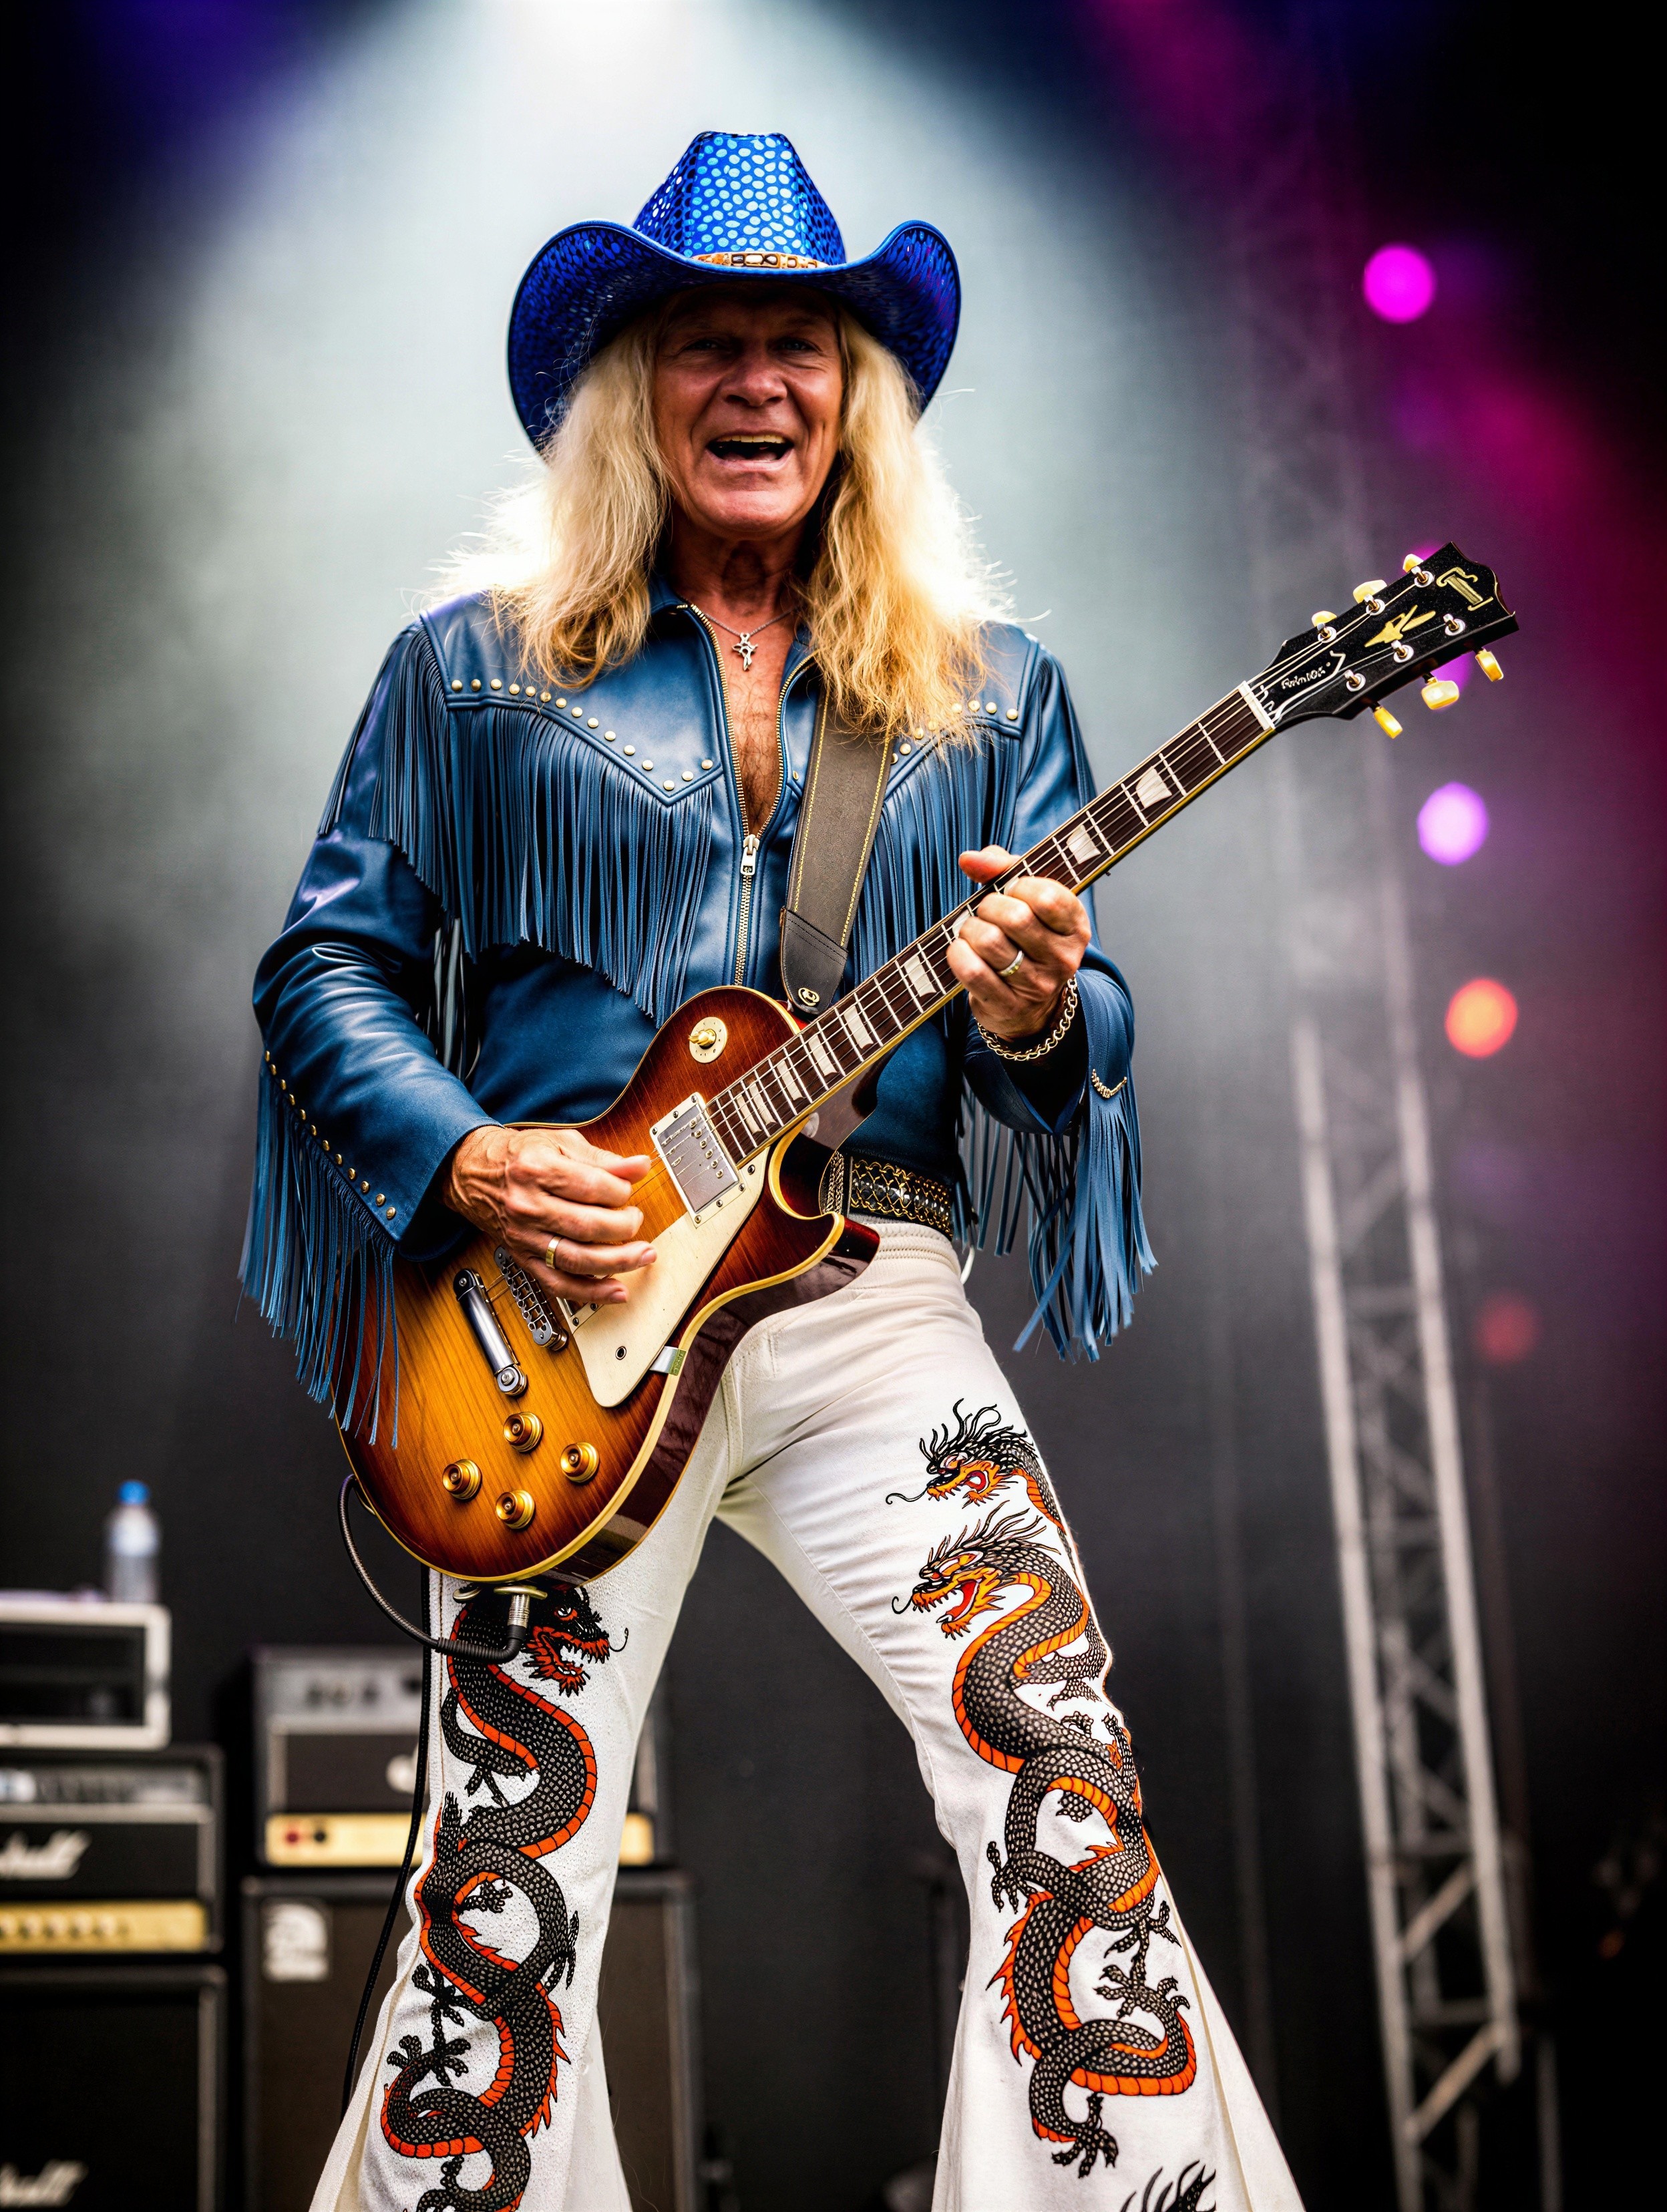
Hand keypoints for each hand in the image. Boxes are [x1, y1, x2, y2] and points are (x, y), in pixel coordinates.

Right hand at [443, 1126, 654, 1305]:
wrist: (472, 1173)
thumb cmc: (518, 1157)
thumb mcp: (560, 1143)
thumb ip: (603, 1158)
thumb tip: (640, 1166)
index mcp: (537, 1170)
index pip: (592, 1187)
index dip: (621, 1190)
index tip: (628, 1189)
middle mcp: (529, 1206)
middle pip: (587, 1226)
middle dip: (624, 1227)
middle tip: (636, 1220)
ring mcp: (525, 1237)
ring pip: (577, 1259)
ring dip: (617, 1262)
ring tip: (643, 1255)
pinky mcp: (524, 1258)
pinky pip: (558, 1284)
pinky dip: (590, 1292)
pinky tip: (616, 1290)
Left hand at [947, 846, 1089, 1041]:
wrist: (1030, 1007)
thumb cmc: (1025, 940)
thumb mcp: (1028, 901)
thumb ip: (1004, 869)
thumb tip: (969, 859)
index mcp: (1076, 928)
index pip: (1047, 897)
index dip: (1017, 885)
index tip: (1010, 890)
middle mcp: (1063, 959)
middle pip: (1015, 917)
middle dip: (988, 906)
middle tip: (985, 912)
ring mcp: (1037, 986)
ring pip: (989, 941)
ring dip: (970, 929)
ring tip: (973, 932)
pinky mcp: (1009, 1006)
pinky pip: (973, 971)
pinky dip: (958, 954)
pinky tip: (960, 950)